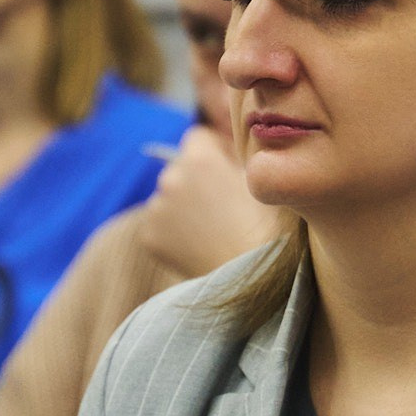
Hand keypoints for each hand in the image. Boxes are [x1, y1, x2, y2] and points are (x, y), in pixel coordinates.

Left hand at [139, 124, 270, 280]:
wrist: (251, 279)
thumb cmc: (267, 229)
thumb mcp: (262, 183)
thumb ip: (240, 161)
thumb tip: (228, 156)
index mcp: (200, 159)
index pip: (197, 137)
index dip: (214, 150)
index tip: (227, 169)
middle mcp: (171, 178)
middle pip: (179, 168)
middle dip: (196, 180)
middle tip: (221, 206)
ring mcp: (156, 208)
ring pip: (168, 198)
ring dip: (183, 207)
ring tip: (211, 231)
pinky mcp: (149, 236)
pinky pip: (159, 225)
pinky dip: (173, 232)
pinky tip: (198, 245)